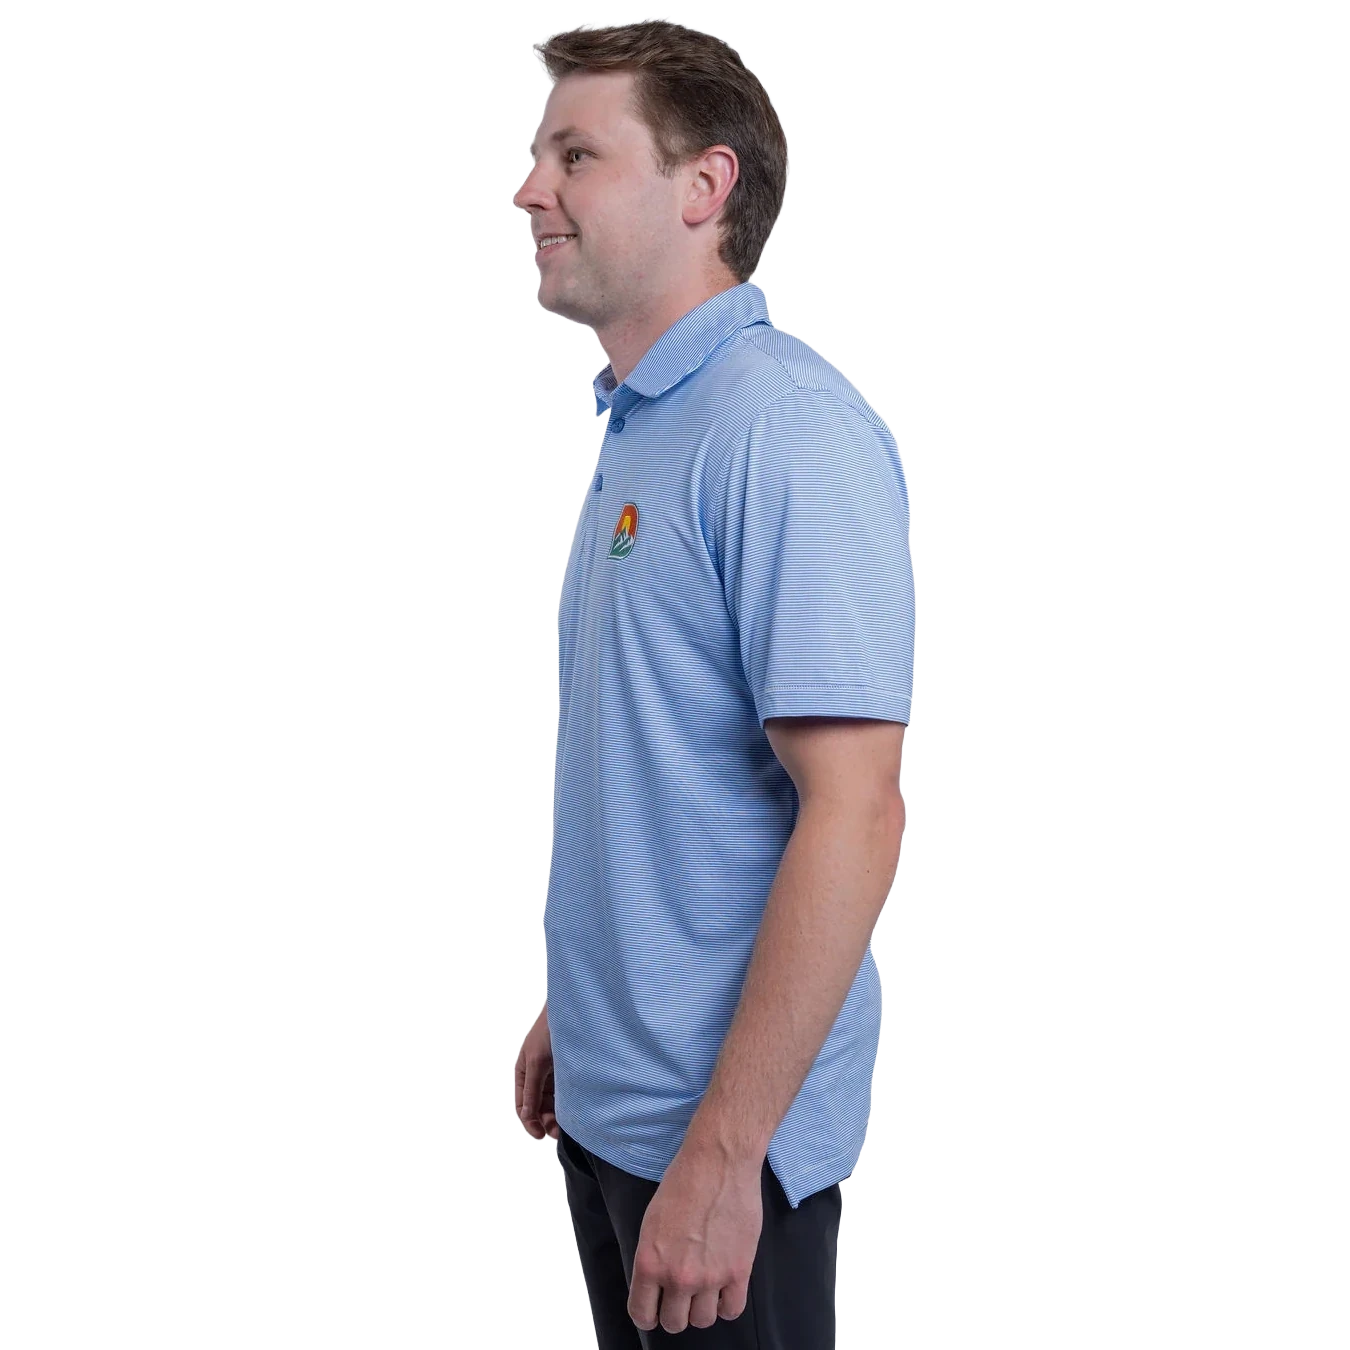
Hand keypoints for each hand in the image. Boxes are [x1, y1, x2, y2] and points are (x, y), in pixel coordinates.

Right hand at [514, 1004, 559, 1141]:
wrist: (572, 1012)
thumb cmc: (549, 1032)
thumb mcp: (538, 1062)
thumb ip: (532, 1089)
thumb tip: (527, 1116)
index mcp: (523, 1073)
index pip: (523, 1105)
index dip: (530, 1121)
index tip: (541, 1135)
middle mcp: (537, 1076)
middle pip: (539, 1106)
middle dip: (546, 1120)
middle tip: (558, 1133)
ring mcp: (552, 1075)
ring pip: (553, 1102)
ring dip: (558, 1114)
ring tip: (568, 1125)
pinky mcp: (567, 1072)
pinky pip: (565, 1093)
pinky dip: (568, 1103)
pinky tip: (575, 1110)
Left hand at [627, 1144, 762, 1333]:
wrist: (719, 1161)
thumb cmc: (683, 1182)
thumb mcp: (651, 1221)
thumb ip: (653, 1258)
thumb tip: (658, 1283)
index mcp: (650, 1262)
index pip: (642, 1314)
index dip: (648, 1314)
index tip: (655, 1310)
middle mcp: (678, 1276)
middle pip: (675, 1323)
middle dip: (676, 1311)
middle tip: (682, 1294)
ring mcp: (710, 1277)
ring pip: (703, 1321)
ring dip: (702, 1308)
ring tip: (705, 1288)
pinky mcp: (739, 1271)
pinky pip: (732, 1310)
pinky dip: (727, 1304)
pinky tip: (724, 1287)